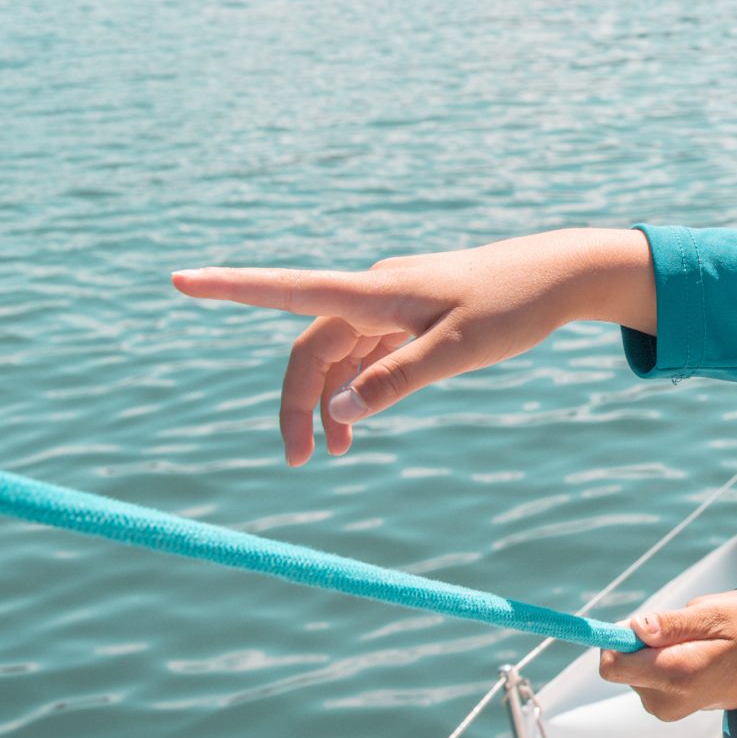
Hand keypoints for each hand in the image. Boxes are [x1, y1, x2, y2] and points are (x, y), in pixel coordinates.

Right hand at [170, 228, 656, 464]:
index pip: (289, 290)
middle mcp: (374, 292)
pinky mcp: (408, 315)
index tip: (179, 280)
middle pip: (311, 347)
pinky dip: (353, 388)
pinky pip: (363, 353)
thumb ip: (397, 381)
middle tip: (295, 461)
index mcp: (378, 291)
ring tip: (333, 456)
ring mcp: (390, 303)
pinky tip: (357, 424)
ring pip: (335, 353)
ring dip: (326, 402)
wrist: (557, 276)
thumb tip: (339, 413)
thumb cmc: (513, 306)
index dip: (231, 288)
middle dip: (295, 402)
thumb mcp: (460, 352)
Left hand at [597, 589, 736, 720]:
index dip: (615, 638)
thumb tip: (634, 627)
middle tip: (689, 629)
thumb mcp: (721, 615)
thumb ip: (674, 623)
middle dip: (646, 638)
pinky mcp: (668, 706)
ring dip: (659, 646)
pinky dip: (666, 658)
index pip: (612, 665)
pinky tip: (698, 655)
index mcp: (677, 676)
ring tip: (700, 642)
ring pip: (635, 665)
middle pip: (622, 661)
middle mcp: (665, 700)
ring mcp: (666, 707)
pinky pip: (649, 673)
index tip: (639, 623)